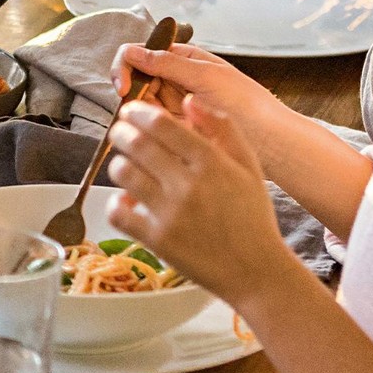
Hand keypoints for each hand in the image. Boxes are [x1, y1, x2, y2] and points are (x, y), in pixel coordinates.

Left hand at [106, 97, 287, 304]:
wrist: (256, 271)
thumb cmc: (252, 216)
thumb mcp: (249, 166)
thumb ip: (222, 128)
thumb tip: (190, 100)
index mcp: (211, 162)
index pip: (161, 124)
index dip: (139, 112)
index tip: (131, 111)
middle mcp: (189, 185)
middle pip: (136, 143)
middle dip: (121, 132)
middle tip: (120, 132)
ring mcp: (171, 213)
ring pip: (123, 173)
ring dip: (119, 164)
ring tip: (125, 165)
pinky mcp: (157, 240)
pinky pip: (118, 213)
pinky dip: (116, 203)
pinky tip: (127, 202)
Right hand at [113, 40, 283, 144]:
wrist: (269, 140)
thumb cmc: (245, 103)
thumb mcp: (206, 76)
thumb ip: (168, 63)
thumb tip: (131, 52)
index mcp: (183, 59)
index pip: (140, 54)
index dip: (126, 66)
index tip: (123, 85)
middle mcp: (175, 80)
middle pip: (135, 79)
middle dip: (129, 92)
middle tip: (131, 110)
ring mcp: (174, 105)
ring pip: (139, 103)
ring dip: (137, 112)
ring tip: (151, 123)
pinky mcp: (177, 128)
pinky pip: (152, 124)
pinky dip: (147, 128)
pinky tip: (154, 135)